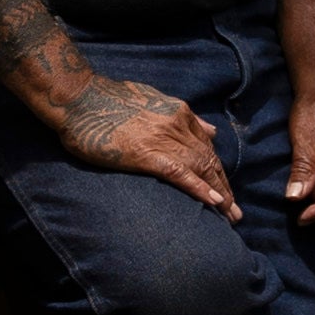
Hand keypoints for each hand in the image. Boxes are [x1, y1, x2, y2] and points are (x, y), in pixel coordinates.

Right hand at [57, 75, 236, 216]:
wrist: (78, 98)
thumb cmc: (106, 99)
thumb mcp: (151, 98)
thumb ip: (181, 115)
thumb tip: (209, 130)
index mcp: (178, 112)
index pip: (206, 146)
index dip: (218, 170)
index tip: (225, 189)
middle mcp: (177, 123)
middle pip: (209, 160)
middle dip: (224, 187)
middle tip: (236, 212)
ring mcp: (164, 138)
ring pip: (201, 169)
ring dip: (219, 195)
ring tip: (230, 216)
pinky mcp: (147, 154)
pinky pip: (181, 174)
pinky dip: (199, 189)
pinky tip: (213, 203)